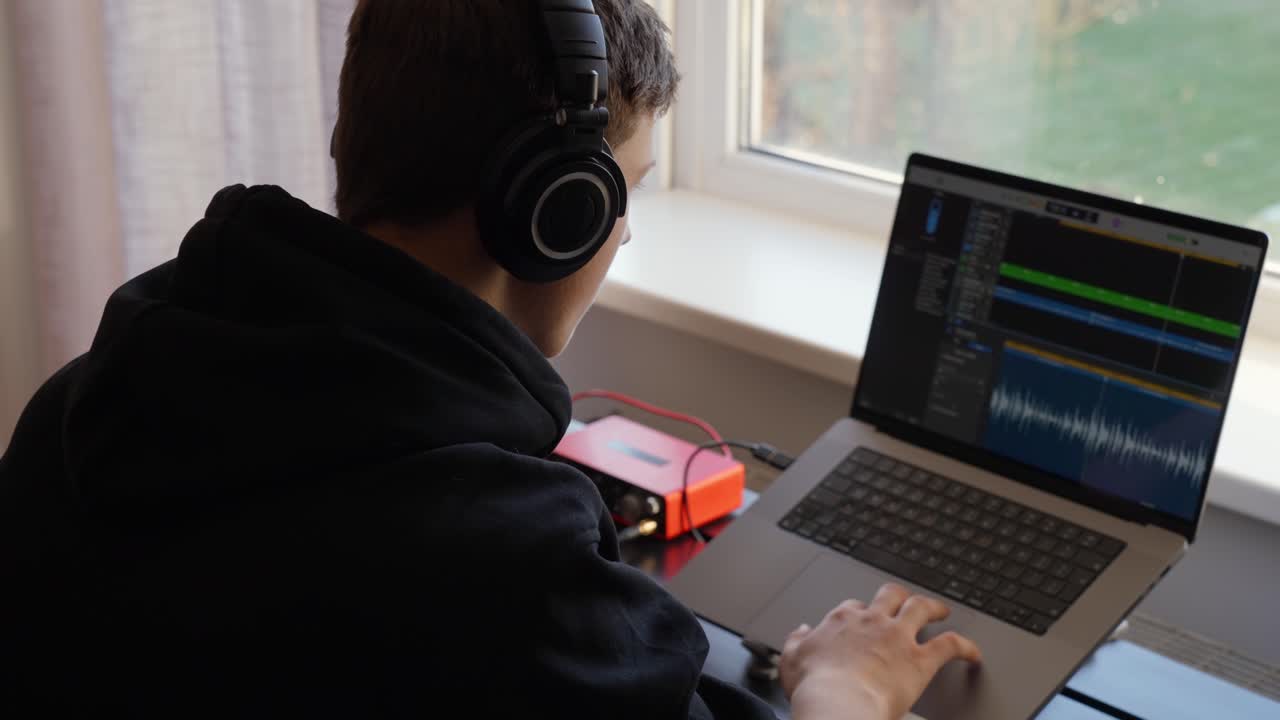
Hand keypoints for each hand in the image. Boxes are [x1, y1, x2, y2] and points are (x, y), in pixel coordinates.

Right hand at [779, 583, 982, 719]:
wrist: (837, 703)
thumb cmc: (815, 686)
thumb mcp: (791, 659)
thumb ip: (796, 641)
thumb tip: (801, 631)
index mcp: (842, 621)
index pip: (855, 607)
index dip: (862, 612)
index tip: (864, 620)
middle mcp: (873, 622)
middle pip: (890, 595)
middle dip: (899, 596)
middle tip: (905, 601)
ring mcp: (898, 638)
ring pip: (921, 608)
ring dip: (934, 607)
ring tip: (942, 610)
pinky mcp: (920, 660)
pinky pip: (950, 646)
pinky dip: (965, 647)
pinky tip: (973, 653)